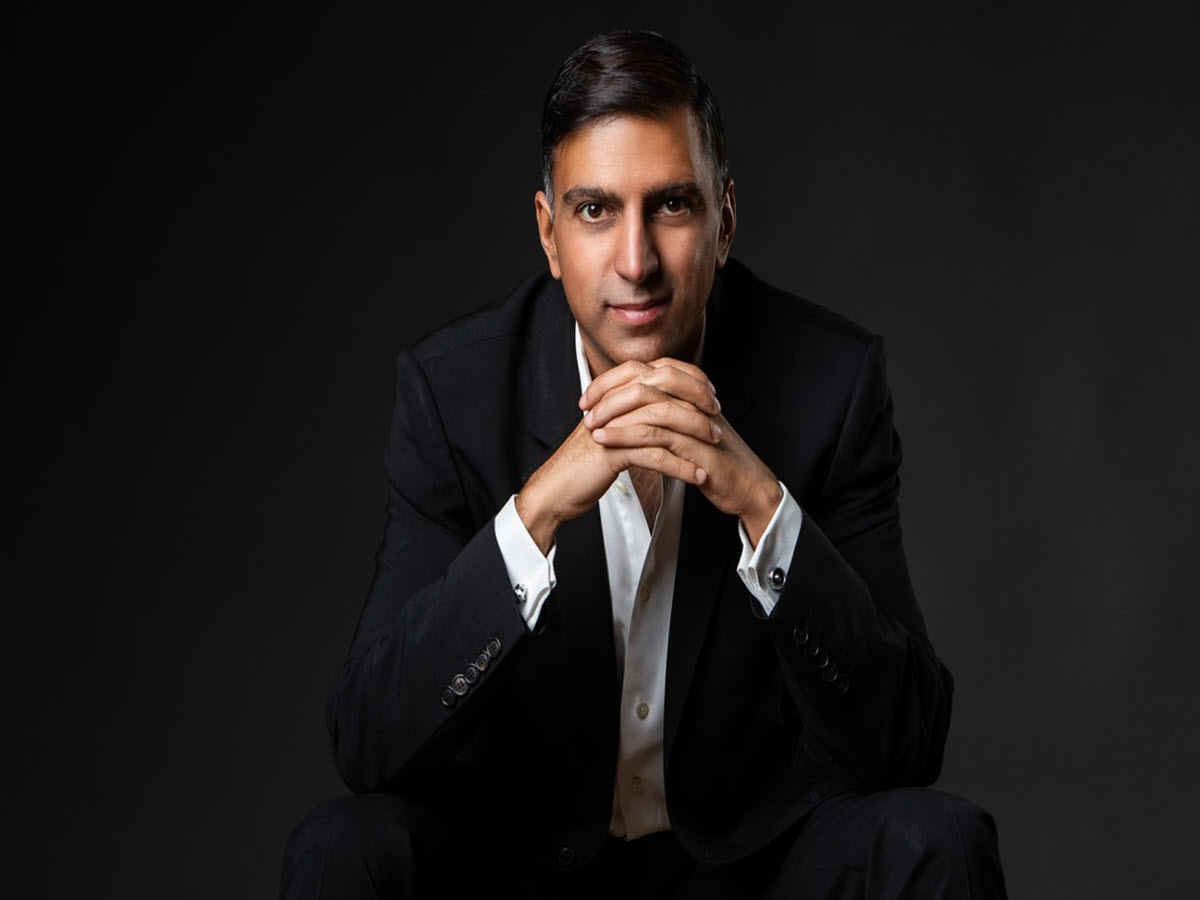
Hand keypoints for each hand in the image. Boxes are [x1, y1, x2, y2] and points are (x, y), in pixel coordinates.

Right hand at [515, 365, 714, 552]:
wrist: (556, 489)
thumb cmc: (585, 463)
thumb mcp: (613, 430)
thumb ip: (634, 414)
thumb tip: (667, 406)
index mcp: (615, 393)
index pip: (660, 371)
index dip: (690, 379)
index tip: (711, 395)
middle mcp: (614, 402)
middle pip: (664, 387)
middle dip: (697, 401)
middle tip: (717, 417)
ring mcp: (612, 425)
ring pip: (663, 420)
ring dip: (694, 433)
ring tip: (714, 446)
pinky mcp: (612, 451)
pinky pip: (654, 455)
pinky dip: (680, 466)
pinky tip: (698, 475)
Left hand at [583, 359, 782, 545]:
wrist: (747, 486)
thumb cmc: (716, 459)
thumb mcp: (686, 430)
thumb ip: (663, 414)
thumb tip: (627, 408)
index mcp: (688, 391)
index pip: (644, 370)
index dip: (612, 379)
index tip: (589, 396)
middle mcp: (692, 399)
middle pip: (643, 380)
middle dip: (608, 392)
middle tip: (585, 409)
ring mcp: (696, 420)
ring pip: (647, 405)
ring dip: (613, 415)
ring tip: (589, 427)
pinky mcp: (696, 445)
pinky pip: (655, 435)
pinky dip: (624, 437)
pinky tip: (605, 443)